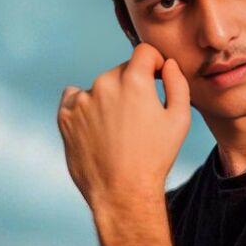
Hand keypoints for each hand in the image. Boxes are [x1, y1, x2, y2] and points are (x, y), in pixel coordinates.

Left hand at [56, 43, 190, 209]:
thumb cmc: (155, 157)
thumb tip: (167, 64)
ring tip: (118, 130)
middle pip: (122, 71)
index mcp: (134, 81)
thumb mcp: (179, 119)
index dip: (154, 63)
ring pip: (100, 86)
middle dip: (132, 85)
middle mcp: (104, 84)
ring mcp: (81, 100)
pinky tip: (97, 129)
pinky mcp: (65, 116)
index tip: (156, 78)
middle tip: (140, 117)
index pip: (144, 52)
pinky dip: (86, 107)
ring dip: (109, 98)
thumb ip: (177, 83)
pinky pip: (75, 98)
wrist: (122, 192)